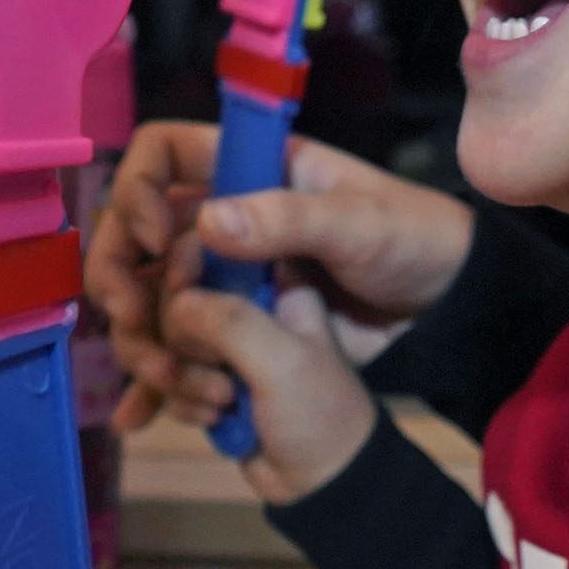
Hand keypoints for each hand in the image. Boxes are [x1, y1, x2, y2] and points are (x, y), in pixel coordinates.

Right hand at [86, 122, 473, 429]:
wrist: (449, 308)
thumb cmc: (415, 240)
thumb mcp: (359, 224)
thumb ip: (289, 220)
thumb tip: (207, 222)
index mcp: (253, 169)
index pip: (163, 153)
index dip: (141, 186)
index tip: (157, 237)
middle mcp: (228, 216)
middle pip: (135, 230)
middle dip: (119, 270)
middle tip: (130, 314)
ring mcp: (228, 273)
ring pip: (148, 293)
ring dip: (136, 332)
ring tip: (160, 372)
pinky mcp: (236, 325)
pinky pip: (179, 347)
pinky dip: (154, 381)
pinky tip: (138, 415)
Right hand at [157, 262, 382, 504]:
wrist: (328, 482)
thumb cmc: (319, 412)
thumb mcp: (284, 360)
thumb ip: (233, 321)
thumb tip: (176, 298)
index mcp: (277, 280)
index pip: (212, 248)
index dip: (187, 275)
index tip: (182, 306)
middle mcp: (248, 302)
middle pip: (177, 298)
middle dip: (183, 343)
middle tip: (219, 375)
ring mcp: (227, 343)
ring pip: (165, 341)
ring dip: (183, 380)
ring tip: (223, 405)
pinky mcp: (208, 378)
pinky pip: (167, 376)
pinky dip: (180, 401)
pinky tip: (212, 421)